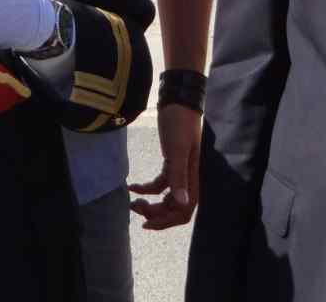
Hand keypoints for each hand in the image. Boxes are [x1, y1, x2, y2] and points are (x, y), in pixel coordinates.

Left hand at [128, 103, 200, 229]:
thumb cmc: (180, 124)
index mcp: (193, 178)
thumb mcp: (178, 150)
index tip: (147, 223)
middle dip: (155, 213)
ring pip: (166, 197)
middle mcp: (188, 178)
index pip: (184, 211)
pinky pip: (160, 183)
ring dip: (151, 202)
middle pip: (174, 208)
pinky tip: (133, 186)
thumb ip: (178, 176)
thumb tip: (182, 203)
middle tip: (135, 208)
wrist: (177, 101)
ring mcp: (180, 171)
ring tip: (133, 202)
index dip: (167, 221)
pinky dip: (147, 187)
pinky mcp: (171, 162)